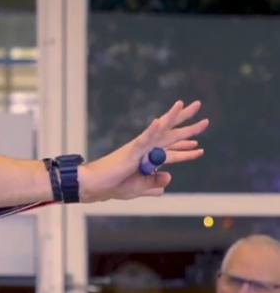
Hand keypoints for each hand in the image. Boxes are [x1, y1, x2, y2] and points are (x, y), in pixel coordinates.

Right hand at [79, 100, 207, 202]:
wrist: (95, 186)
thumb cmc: (113, 186)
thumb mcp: (139, 188)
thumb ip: (153, 184)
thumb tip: (168, 178)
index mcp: (147, 159)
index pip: (170, 151)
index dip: (184, 147)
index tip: (198, 146)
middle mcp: (145, 150)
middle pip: (170, 134)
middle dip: (186, 124)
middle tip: (198, 106)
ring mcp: (139, 149)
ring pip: (160, 131)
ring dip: (172, 117)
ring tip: (183, 104)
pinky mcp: (130, 152)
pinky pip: (143, 140)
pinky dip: (151, 130)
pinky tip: (158, 121)